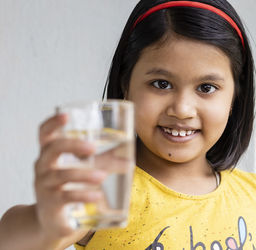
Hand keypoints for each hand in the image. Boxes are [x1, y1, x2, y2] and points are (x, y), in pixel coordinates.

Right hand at [34, 114, 106, 238]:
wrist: (53, 221)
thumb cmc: (69, 187)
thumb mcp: (85, 170)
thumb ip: (106, 162)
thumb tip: (130, 162)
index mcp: (50, 154)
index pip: (45, 134)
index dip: (52, 123)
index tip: (66, 115)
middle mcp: (43, 166)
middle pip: (52, 149)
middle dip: (72, 145)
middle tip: (92, 148)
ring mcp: (44, 185)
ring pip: (61, 175)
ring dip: (83, 174)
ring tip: (102, 176)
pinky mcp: (50, 203)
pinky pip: (65, 196)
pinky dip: (83, 194)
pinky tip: (97, 195)